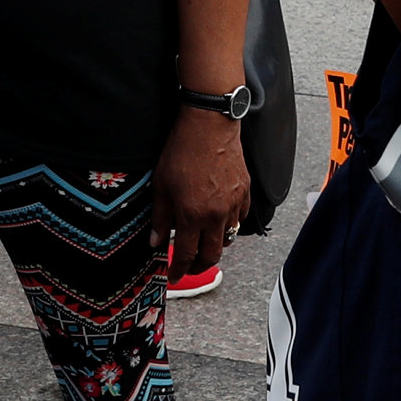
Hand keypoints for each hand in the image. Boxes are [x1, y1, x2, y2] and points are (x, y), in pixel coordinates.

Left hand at [153, 106, 249, 279]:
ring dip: (215, 244)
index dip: (180, 269)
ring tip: (203, 241)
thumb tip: (155, 243)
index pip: (187, 255)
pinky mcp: (245, 191)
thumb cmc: (180, 151)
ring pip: (228, 237)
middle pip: (213, 254)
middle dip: (200, 266)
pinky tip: (219, 218)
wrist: (208, 125)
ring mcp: (234, 203)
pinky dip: (230, 224)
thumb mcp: (161, 186)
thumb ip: (160, 218)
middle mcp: (217, 214)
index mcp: (193, 215)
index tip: (174, 276)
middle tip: (190, 267)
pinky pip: (240, 217)